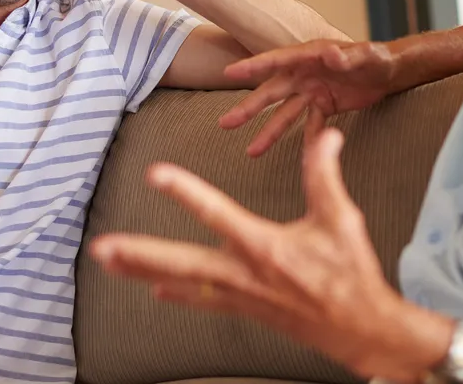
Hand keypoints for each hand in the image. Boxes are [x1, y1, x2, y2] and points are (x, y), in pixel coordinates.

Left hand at [91, 129, 444, 379]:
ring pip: (181, 282)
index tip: (155, 173)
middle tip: (102, 247)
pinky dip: (174, 292)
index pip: (217, 213)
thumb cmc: (350, 273)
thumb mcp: (341, 219)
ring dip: (142, 271)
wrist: (360, 328)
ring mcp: (239, 294)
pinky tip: (150, 287)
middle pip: (181, 263)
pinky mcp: (242, 308)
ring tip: (107, 261)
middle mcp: (244, 273)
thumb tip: (327, 134)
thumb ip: (325, 175)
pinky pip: (200, 299)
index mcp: (265, 247)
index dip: (185, 192)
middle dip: (140, 254)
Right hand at [219, 40, 399, 156]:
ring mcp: (313, 91)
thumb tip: (331, 54)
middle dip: (249, 108)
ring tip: (251, 151)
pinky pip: (311, 125)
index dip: (253, 67)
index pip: (276, 61)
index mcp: (310, 56)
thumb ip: (348, 56)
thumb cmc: (378, 57)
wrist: (392, 70)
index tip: (229, 73)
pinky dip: (306, 139)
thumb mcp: (365, 55)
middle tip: (225, 123)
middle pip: (272, 92)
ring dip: (269, 132)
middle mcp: (306, 74)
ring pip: (286, 114)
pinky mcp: (325, 105)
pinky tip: (296, 156)